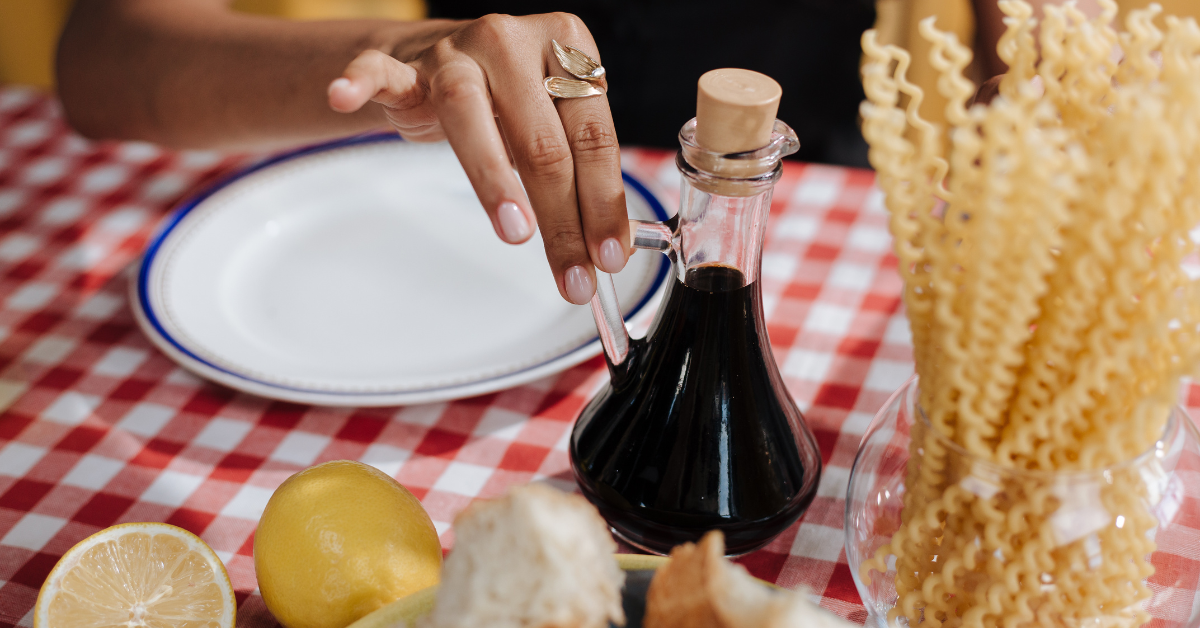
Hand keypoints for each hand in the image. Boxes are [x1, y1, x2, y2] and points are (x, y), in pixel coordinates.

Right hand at [327, 14, 628, 304]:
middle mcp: (513, 41)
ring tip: (515, 231)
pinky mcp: (402, 65)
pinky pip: (379, 72)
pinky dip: (361, 82)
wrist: (440, 61)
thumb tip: (606, 249)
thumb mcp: (553, 127)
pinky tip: (344, 95)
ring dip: (494, 180)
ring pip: (472, 115)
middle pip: (543, 142)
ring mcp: (454, 51)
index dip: (603, 203)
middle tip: (572, 276)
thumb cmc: (507, 102)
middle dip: (562, 221)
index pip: (593, 137)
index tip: (608, 257)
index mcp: (568, 47)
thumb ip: (579, 177)